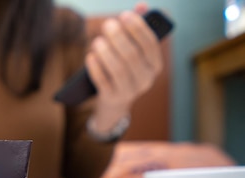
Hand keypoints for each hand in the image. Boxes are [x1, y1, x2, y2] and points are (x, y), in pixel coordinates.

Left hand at [86, 3, 163, 130]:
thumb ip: (137, 27)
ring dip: (106, 52)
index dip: (138, 28)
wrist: (115, 101)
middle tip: (107, 24)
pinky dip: (96, 68)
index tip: (125, 14)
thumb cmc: (124, 67)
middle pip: (132, 56)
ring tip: (97, 41)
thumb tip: (142, 5)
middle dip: (119, 38)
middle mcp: (146, 79)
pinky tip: (90, 57)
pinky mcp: (112, 98)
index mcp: (155, 65)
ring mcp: (129, 91)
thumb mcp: (133, 49)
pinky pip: (103, 82)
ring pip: (118, 69)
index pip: (150, 44)